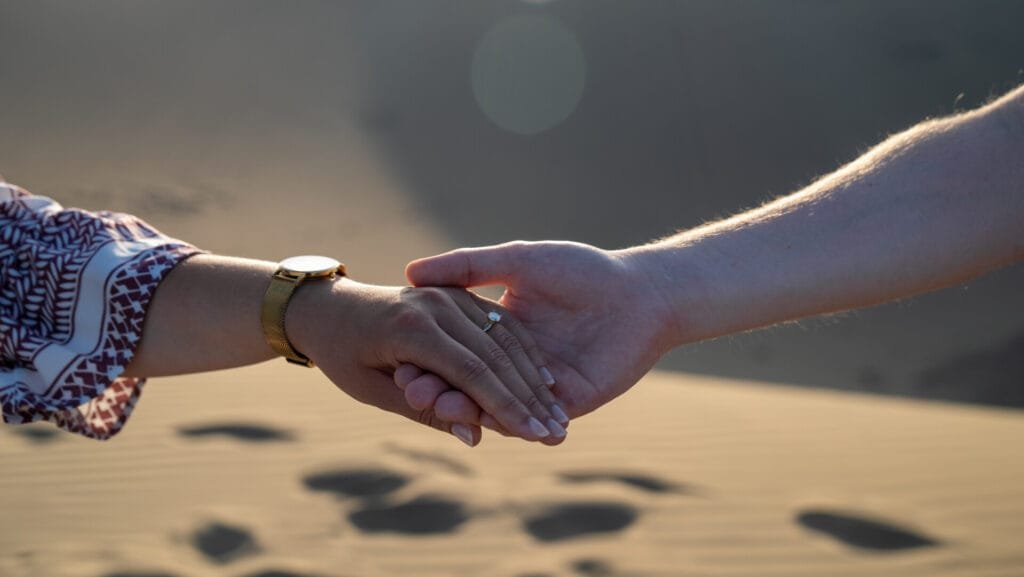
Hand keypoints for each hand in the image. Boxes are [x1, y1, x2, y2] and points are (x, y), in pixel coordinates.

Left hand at [287, 277, 568, 444]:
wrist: (327, 308)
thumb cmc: (342, 356)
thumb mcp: (373, 391)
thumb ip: (425, 411)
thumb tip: (474, 437)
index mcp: (410, 327)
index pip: (471, 372)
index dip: (505, 407)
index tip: (533, 436)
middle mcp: (434, 303)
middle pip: (495, 354)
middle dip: (528, 397)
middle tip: (555, 432)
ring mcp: (448, 293)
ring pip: (504, 336)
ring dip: (532, 376)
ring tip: (556, 411)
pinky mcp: (456, 292)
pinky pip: (499, 322)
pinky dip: (523, 351)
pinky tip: (543, 377)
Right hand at [400, 241, 678, 426]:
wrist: (642, 293)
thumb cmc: (582, 270)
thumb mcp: (517, 261)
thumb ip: (468, 267)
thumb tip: (411, 270)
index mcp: (500, 332)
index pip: (454, 352)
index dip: (426, 359)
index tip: (396, 362)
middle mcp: (516, 365)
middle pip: (469, 384)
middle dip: (439, 390)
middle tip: (411, 393)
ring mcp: (541, 389)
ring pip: (495, 406)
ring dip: (466, 409)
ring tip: (438, 407)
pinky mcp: (569, 406)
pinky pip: (531, 419)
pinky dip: (506, 422)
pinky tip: (482, 421)